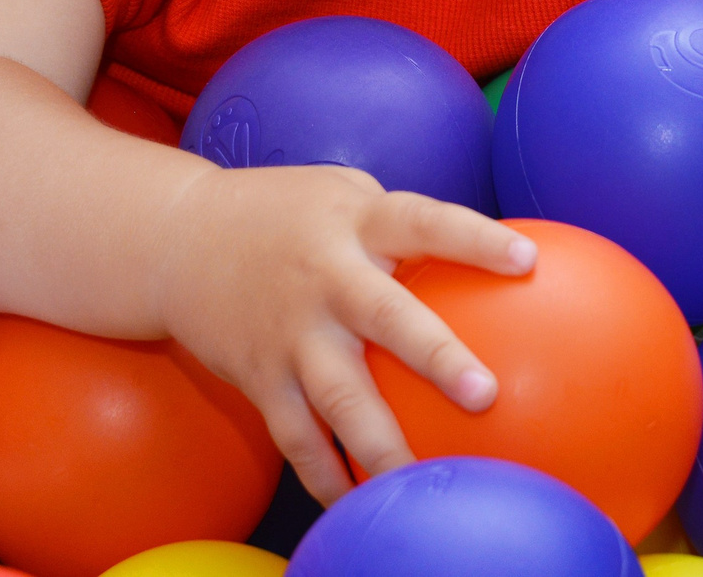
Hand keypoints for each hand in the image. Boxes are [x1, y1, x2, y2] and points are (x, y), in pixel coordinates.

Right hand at [147, 161, 536, 503]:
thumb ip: (404, 228)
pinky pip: (297, 438)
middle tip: (483, 394)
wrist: (176, 240)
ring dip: (380, 447)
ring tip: (421, 487)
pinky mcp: (259, 377)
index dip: (474, 239)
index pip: (423, 222)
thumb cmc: (284, 216)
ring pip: (338, 400)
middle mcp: (325, 278)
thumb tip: (492, 267)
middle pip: (385, 316)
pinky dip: (326, 476)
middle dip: (435, 355)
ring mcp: (290, 333)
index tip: (526, 259)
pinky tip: (359, 507)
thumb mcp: (344, 197)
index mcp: (355, 222)